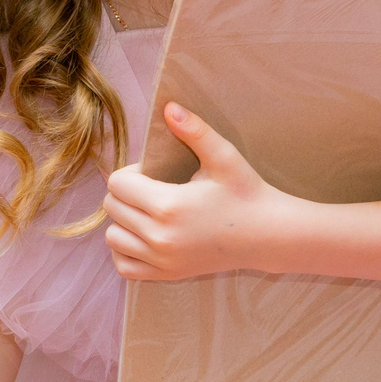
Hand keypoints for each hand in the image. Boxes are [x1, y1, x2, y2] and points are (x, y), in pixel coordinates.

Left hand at [102, 102, 315, 282]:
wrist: (268, 235)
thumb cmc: (246, 193)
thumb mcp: (224, 157)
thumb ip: (195, 131)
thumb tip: (169, 107)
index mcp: (168, 206)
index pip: (118, 183)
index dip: (132, 172)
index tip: (153, 173)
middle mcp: (159, 237)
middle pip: (112, 207)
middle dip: (126, 193)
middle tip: (153, 189)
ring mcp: (162, 260)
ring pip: (113, 237)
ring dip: (123, 221)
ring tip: (147, 212)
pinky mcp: (167, 275)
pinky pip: (124, 266)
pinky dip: (126, 250)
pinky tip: (144, 236)